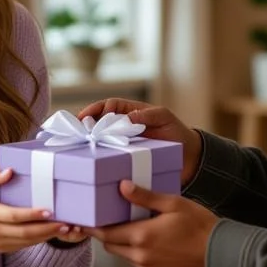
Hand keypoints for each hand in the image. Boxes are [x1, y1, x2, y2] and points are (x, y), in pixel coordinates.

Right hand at [0, 169, 68, 254]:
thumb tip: (9, 170)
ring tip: (64, 229)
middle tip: (65, 223)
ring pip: (25, 242)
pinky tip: (49, 234)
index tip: (49, 211)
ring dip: (45, 236)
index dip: (32, 214)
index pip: (13, 215)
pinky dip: (36, 241)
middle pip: (23, 232)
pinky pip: (21, 246)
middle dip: (46, 229)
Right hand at [79, 99, 202, 185]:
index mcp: (132, 113)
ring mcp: (125, 143)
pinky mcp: (127, 159)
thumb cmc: (178, 134)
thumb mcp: (165, 118)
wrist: (191, 160)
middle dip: (86, 124)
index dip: (96, 109)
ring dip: (90, 141)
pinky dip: (100, 156)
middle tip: (75, 130)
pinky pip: (111, 156)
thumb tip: (127, 118)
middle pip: (100, 122)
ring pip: (103, 139)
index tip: (86, 117)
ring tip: (78, 145)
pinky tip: (92, 160)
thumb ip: (147, 115)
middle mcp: (125, 127)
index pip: (109, 106)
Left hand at [86, 181, 217, 266]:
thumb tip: (122, 186)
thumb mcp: (172, 204)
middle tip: (106, 220)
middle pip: (112, 246)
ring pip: (125, 256)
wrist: (220, 254)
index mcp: (142, 236)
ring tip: (133, 228)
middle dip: (107, 235)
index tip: (82, 222)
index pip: (106, 234)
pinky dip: (138, 254)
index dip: (92, 228)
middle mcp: (141, 257)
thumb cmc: (199, 225)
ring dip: (124, 244)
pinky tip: (151, 242)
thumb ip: (145, 197)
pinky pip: (139, 264)